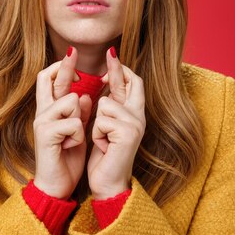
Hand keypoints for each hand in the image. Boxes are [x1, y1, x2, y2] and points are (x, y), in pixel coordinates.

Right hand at [33, 47, 91, 199]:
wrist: (56, 185)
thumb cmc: (66, 158)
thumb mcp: (77, 132)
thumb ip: (78, 113)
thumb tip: (82, 94)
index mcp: (50, 111)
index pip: (51, 80)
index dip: (62, 66)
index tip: (73, 54)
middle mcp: (42, 112)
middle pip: (48, 78)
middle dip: (64, 65)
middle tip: (73, 52)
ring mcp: (41, 122)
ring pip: (70, 101)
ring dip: (80, 119)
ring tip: (74, 138)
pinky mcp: (45, 134)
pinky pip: (73, 123)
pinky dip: (79, 136)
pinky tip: (70, 147)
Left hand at [87, 47, 145, 199]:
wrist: (108, 183)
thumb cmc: (105, 156)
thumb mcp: (106, 126)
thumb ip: (109, 106)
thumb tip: (104, 82)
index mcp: (134, 114)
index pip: (132, 83)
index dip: (121, 69)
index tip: (111, 55)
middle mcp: (139, 117)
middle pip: (130, 83)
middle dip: (117, 68)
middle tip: (110, 52)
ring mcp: (136, 124)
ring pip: (105, 103)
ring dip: (96, 122)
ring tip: (102, 139)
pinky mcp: (128, 133)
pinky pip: (102, 119)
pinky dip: (96, 133)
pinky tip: (103, 146)